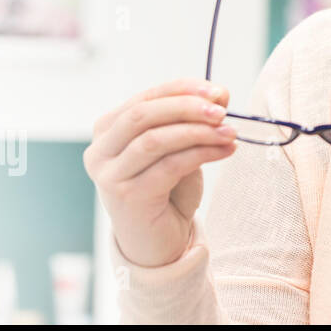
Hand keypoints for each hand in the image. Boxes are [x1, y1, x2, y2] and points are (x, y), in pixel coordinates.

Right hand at [83, 78, 237, 267]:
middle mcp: (100, 152)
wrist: (158, 240)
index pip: (145, 98)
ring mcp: (110, 176)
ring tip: (230, 132)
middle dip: (187, 107)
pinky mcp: (128, 197)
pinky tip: (225, 151)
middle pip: (143, 115)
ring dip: (198, 132)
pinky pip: (170, 166)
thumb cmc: (167, 189)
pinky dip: (202, 153)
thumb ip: (194, 119)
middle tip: (222, 111)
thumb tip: (221, 94)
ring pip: (155, 140)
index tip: (218, 91)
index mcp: (108, 130)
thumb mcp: (181, 147)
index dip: (182, 89)